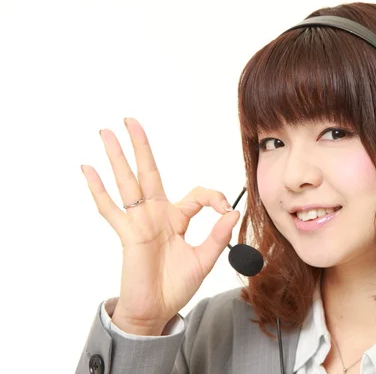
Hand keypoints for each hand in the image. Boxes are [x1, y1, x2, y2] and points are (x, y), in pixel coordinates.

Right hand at [81, 118, 239, 334]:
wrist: (156, 310)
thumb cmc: (176, 286)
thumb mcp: (204, 260)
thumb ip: (217, 236)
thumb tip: (233, 212)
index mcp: (178, 219)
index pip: (197, 194)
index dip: (214, 197)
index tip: (225, 210)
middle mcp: (157, 215)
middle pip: (148, 173)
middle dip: (141, 147)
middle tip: (131, 121)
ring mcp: (140, 222)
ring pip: (127, 183)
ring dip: (117, 158)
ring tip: (107, 132)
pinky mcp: (127, 234)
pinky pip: (110, 209)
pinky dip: (98, 189)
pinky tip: (88, 169)